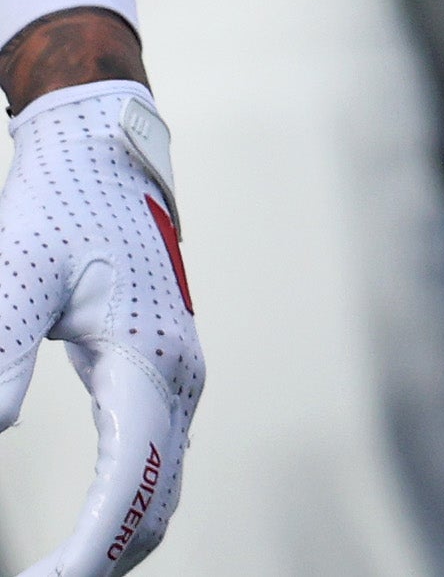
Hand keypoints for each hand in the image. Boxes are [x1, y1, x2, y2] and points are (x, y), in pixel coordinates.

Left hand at [0, 80, 201, 574]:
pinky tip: (82, 532)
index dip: (86, 553)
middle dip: (99, 562)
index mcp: (150, 362)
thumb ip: (0, 354)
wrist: (105, 156)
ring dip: (113, 545)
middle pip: (155, 509)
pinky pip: (156, 466)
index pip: (130, 489)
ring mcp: (178, 380)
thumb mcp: (18, 275)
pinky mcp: (164, 376)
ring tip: (52, 572)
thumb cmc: (58, 210)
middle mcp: (178, 380)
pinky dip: (124, 512)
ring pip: (162, 493)